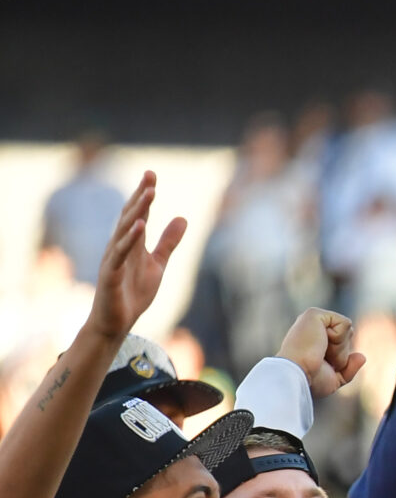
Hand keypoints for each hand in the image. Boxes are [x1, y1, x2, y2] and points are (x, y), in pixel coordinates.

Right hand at [85, 173, 185, 341]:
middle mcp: (120, 245)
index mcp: (131, 242)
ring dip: (137, 212)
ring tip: (149, 194)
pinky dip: (130, 239)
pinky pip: (121, 253)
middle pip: (130, 216)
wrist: (117, 321)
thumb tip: (183, 217)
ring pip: (124, 230)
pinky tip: (140, 226)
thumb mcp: (158, 264)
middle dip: (140, 196)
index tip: (152, 175)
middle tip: (150, 175)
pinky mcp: (111, 273)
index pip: (138, 214)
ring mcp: (114, 258)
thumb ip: (168, 242)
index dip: (144, 195)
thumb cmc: (133, 292)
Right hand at [277, 307, 364, 399]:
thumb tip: (362, 356)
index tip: (321, 367)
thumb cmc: (310, 381)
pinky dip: (339, 339)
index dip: (340, 360)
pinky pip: (345, 324)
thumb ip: (349, 369)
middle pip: (348, 337)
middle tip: (321, 360)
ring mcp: (312, 319)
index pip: (343, 344)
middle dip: (341, 354)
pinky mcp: (314, 313)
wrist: (297, 377)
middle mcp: (312, 326)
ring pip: (348, 331)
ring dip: (340, 349)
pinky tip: (320, 343)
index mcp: (314, 339)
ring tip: (319, 353)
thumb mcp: (334, 379)